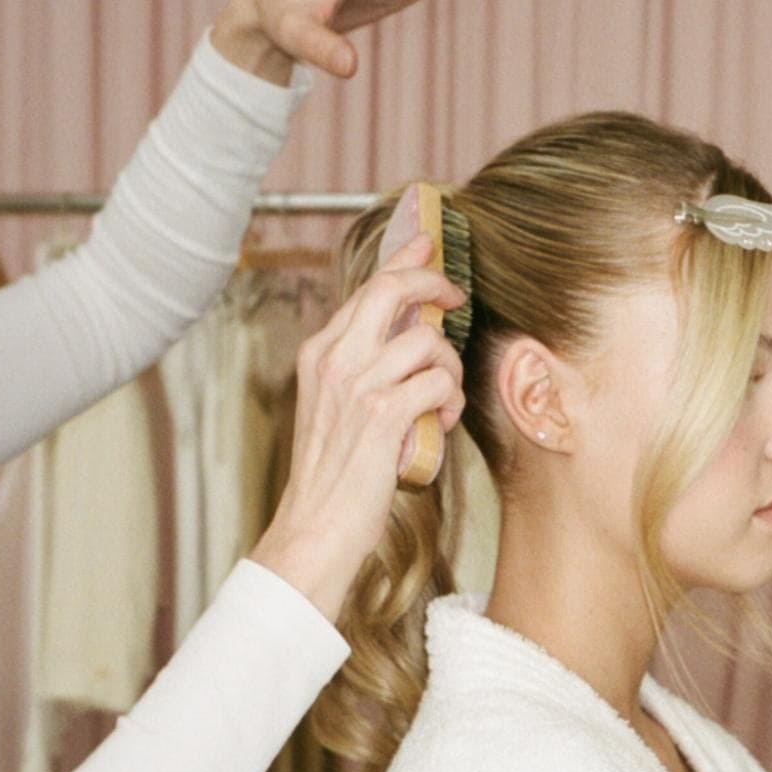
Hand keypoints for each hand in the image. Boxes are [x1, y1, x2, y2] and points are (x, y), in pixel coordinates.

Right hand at [250, 233, 466, 620]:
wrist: (315, 527)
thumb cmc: (335, 475)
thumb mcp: (339, 407)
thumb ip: (366, 368)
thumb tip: (413, 339)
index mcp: (320, 353)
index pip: (368, 287)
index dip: (406, 260)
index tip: (429, 244)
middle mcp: (333, 359)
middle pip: (392, 289)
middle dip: (434, 284)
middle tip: (456, 297)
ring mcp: (355, 385)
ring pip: (427, 343)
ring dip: (449, 370)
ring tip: (442, 400)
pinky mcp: (381, 415)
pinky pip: (437, 384)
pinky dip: (448, 402)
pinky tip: (439, 423)